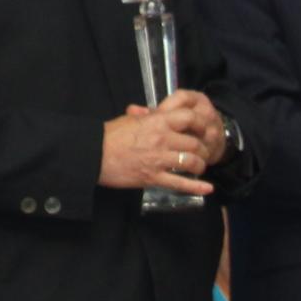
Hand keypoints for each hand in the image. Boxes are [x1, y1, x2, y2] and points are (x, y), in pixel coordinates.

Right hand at [100, 97, 217, 195]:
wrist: (93, 155)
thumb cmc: (109, 135)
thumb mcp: (129, 119)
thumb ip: (146, 115)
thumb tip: (152, 111)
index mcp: (157, 122)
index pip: (188, 117)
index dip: (200, 123)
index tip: (202, 128)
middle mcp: (162, 139)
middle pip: (194, 143)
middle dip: (202, 149)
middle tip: (202, 152)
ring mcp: (158, 160)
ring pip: (190, 162)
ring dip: (199, 165)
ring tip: (199, 167)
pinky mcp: (153, 178)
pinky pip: (179, 183)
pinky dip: (196, 187)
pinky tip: (207, 189)